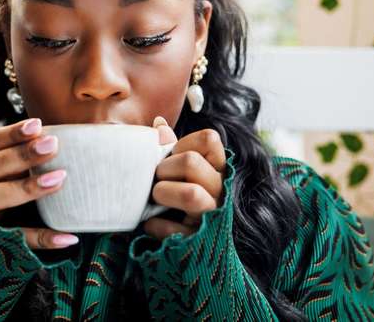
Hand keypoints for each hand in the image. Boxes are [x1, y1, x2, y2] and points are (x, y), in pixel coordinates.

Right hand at [0, 118, 78, 249]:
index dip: (9, 135)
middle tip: (52, 144)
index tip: (36, 125)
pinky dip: (42, 239)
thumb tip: (44, 134)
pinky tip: (69, 237)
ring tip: (59, 178)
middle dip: (22, 156)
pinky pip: (15, 240)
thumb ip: (1, 155)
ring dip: (27, 188)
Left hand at [144, 117, 226, 239]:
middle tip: (157, 179)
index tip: (171, 157)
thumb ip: (170, 148)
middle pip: (191, 162)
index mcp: (218, 168)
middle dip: (164, 169)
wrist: (194, 249)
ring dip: (163, 193)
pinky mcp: (200, 241)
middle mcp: (221, 189)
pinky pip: (174, 229)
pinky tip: (152, 224)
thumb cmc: (180, 197)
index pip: (209, 138)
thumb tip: (158, 124)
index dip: (183, 144)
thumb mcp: (179, 171)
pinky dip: (155, 225)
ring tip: (156, 198)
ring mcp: (213, 215)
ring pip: (190, 194)